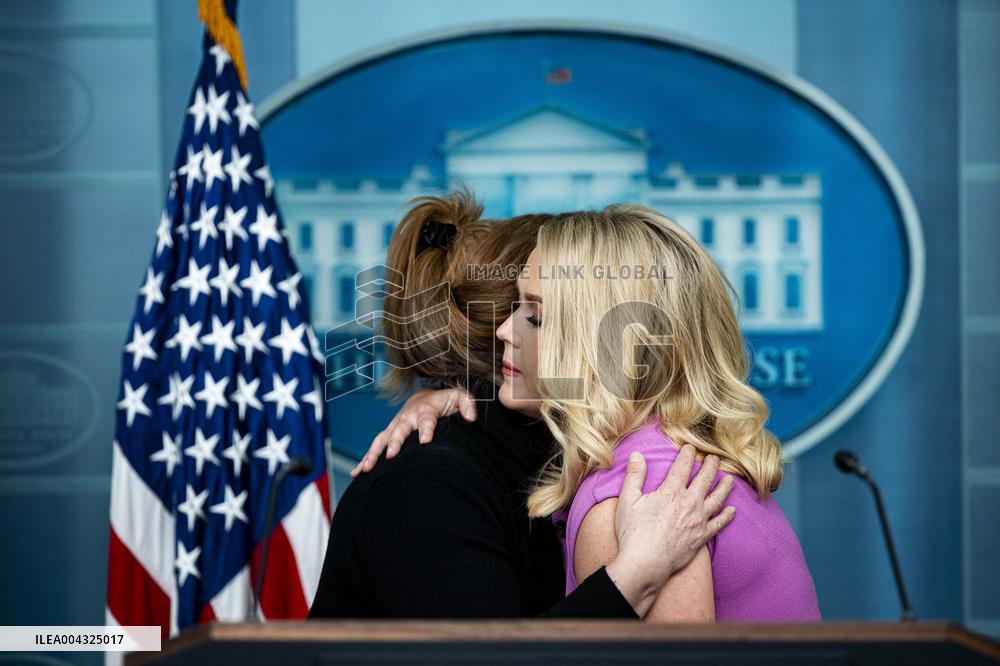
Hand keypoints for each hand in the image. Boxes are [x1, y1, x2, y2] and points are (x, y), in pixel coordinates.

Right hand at [349, 387, 476, 476]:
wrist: (425, 396)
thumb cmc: (444, 400)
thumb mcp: (459, 396)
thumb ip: (467, 404)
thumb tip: (471, 417)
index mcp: (425, 409)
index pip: (427, 420)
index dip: (427, 430)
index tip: (425, 443)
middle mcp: (407, 418)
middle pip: (399, 431)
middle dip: (395, 443)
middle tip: (391, 456)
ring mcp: (395, 426)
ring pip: (382, 439)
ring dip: (373, 453)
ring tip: (366, 469)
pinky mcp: (389, 434)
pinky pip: (375, 446)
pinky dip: (366, 458)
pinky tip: (357, 473)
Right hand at [604, 446, 734, 616]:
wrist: (645, 563)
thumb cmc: (633, 532)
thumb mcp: (628, 499)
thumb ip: (634, 475)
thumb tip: (636, 455)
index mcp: (671, 491)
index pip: (682, 467)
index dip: (687, 455)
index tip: (690, 447)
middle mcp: (689, 503)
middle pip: (704, 479)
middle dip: (710, 466)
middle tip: (715, 458)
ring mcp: (698, 520)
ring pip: (717, 499)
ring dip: (724, 487)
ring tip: (729, 479)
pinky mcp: (702, 537)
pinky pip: (719, 524)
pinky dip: (727, 516)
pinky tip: (732, 511)